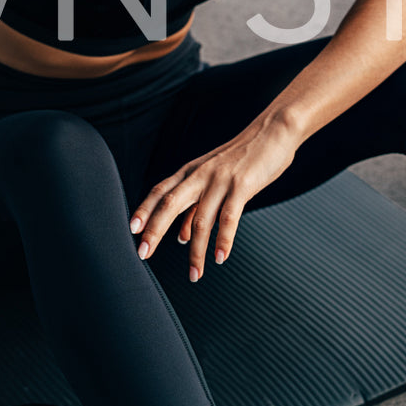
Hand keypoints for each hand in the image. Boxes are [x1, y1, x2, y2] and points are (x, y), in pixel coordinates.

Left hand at [129, 114, 298, 281]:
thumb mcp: (214, 178)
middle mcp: (201, 174)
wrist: (273, 131)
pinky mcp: (242, 186)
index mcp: (191, 171)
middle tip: (143, 254)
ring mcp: (221, 180)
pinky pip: (229, 218)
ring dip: (196, 251)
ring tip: (195, 274)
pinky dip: (223, 240)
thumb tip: (180, 237)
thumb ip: (197, 206)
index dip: (144, 210)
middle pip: (170, 203)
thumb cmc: (244, 157)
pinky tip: (220, 257)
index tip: (131, 230)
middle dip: (155, 230)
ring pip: (201, 219)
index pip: (160, 191)